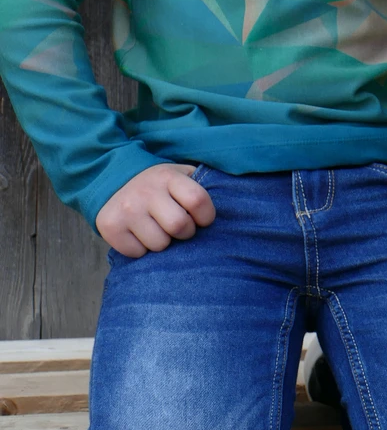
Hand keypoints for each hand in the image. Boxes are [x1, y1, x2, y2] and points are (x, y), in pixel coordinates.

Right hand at [96, 164, 215, 256]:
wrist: (113, 180)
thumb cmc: (159, 186)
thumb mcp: (180, 176)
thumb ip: (201, 186)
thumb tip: (233, 202)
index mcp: (168, 176)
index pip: (198, 200)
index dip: (206, 216)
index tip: (202, 219)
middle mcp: (145, 191)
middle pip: (179, 226)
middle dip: (184, 232)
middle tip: (178, 227)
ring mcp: (126, 209)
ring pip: (160, 244)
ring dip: (163, 242)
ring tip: (157, 229)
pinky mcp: (110, 226)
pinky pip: (137, 253)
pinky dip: (141, 249)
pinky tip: (139, 234)